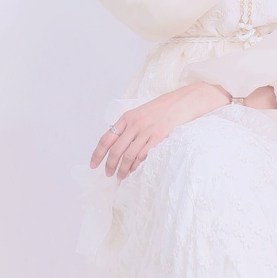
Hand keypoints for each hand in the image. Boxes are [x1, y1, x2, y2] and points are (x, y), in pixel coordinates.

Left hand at [91, 82, 229, 179]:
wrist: (183, 101)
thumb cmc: (163, 108)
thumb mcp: (141, 112)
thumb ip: (129, 126)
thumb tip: (117, 143)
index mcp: (126, 117)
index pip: (106, 138)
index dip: (97, 153)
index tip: (93, 164)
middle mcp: (134, 124)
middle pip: (115, 150)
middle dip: (109, 165)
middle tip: (108, 174)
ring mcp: (146, 130)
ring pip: (128, 156)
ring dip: (122, 169)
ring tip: (121, 176)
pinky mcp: (158, 136)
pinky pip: (142, 155)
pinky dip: (136, 165)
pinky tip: (134, 170)